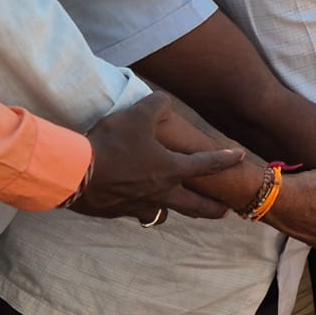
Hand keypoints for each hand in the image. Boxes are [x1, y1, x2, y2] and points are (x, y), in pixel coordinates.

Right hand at [71, 93, 241, 220]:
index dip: (226, 158)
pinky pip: (135, 214)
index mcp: (171, 169)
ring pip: (163, 213)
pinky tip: (136, 205)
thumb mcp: (136, 115)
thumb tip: (165, 100)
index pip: (207, 164)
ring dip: (174, 211)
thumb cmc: (111, 144)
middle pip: (195, 205)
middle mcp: (160, 192)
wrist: (74, 174)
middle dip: (213, 208)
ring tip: (178, 208)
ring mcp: (138, 205)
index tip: (241, 157)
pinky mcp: (117, 212)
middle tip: (226, 211)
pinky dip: (140, 209)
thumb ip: (156, 105)